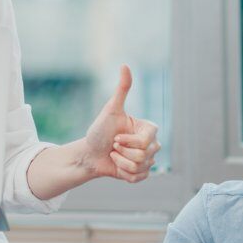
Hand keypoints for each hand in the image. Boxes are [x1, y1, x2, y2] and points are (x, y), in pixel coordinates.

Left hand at [82, 65, 160, 182]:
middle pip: (144, 155)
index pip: (146, 140)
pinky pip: (138, 178)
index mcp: (149, 129)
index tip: (116, 136)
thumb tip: (125, 65)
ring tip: (114, 155)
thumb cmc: (99, 131)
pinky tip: (117, 165)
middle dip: (123, 152)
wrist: (89, 153)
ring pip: (140, 167)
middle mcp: (152, 144)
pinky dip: (123, 173)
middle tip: (114, 145)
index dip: (128, 141)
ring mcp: (149, 160)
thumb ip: (122, 89)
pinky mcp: (142, 174)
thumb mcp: (110, 110)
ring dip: (121, 162)